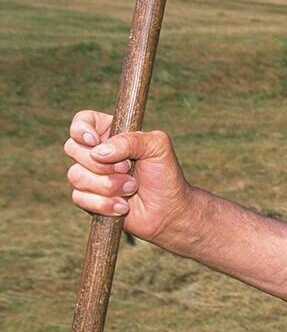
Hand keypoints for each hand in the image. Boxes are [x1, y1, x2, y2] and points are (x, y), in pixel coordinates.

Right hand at [65, 110, 192, 242]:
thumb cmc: (165, 174)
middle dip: (102, 163)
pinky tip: (122, 205)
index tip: (94, 141)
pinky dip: (104, 203)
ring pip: (75, 175)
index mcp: (111, 133)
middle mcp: (96, 152)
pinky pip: (79, 197)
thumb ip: (130, 140)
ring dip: (108, 185)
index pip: (83, 121)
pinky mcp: (88, 198)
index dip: (81, 130)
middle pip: (72, 148)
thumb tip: (98, 152)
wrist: (168, 210)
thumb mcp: (157, 147)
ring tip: (132, 188)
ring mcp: (90, 175)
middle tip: (128, 168)